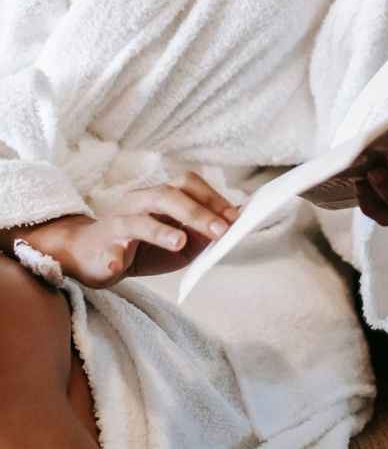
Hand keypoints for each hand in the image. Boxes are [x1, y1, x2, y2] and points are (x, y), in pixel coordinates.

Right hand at [11, 170, 241, 289]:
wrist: (90, 257)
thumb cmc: (141, 247)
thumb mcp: (178, 241)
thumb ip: (202, 233)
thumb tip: (235, 223)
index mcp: (158, 197)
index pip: (187, 184)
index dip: (212, 197)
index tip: (235, 217)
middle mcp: (137, 203)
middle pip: (166, 195)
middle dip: (196, 212)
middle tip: (221, 231)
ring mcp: (116, 224)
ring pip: (136, 219)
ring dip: (159, 230)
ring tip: (180, 243)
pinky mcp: (100, 248)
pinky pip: (106, 250)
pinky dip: (113, 257)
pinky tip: (118, 264)